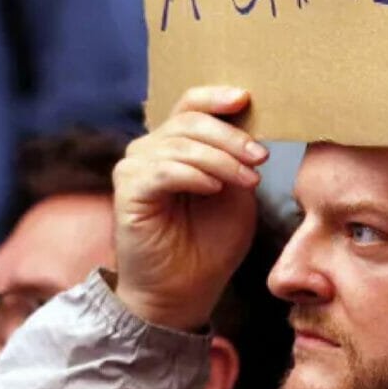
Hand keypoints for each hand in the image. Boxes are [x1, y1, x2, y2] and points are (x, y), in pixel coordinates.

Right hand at [110, 86, 267, 329]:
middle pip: (190, 121)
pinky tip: (213, 188)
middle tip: (260, 157)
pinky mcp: (127, 191)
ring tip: (247, 180)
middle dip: (231, 137)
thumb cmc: (210, 244)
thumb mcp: (236, 192)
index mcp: (175, 144)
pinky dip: (194, 175)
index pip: (190, 104)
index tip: (246, 99)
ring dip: (221, 160)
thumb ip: (238, 158)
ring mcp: (134, 168)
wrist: (184, 291)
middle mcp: (149, 149)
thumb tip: (251, 125)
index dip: (216, 97)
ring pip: (180, 145)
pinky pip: (163, 170)